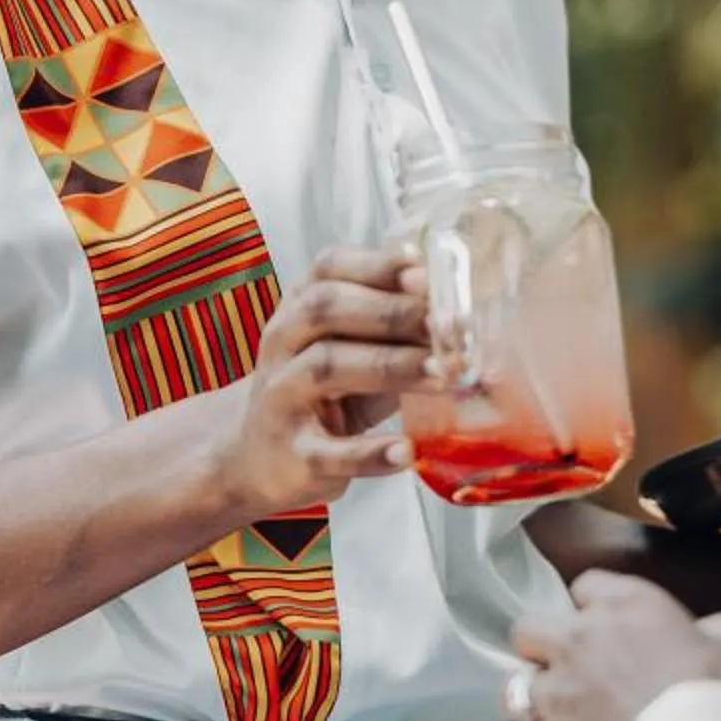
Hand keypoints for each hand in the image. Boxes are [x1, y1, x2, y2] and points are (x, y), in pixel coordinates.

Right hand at [208, 248, 430, 516]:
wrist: (258, 456)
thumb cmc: (324, 392)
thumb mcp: (352, 347)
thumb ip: (394, 326)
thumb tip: (463, 313)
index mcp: (299, 307)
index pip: (329, 268)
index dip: (378, 264)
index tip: (424, 269)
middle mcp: (283, 343)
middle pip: (326, 309)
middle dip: (391, 311)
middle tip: (448, 324)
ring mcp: (282, 398)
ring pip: (327, 367)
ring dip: (391, 367)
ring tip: (443, 375)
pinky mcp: (292, 454)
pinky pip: (330, 452)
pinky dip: (371, 452)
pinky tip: (407, 451)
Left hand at [510, 571, 720, 720]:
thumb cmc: (718, 701)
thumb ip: (715, 631)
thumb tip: (713, 630)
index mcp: (623, 606)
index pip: (587, 586)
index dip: (597, 607)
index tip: (613, 628)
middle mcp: (578, 642)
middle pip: (529, 631)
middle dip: (543, 648)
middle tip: (572, 670)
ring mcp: (556, 696)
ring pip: (515, 689)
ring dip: (537, 702)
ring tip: (563, 720)